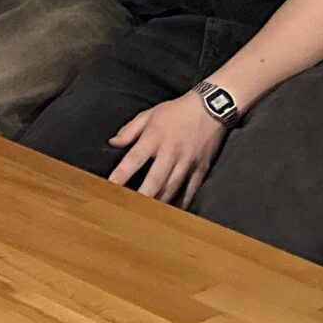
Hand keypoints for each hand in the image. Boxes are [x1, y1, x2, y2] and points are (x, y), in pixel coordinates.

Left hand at [107, 92, 228, 205]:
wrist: (211, 107)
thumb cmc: (176, 111)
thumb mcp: (150, 114)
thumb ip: (130, 130)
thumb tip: (113, 143)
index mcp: (155, 137)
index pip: (134, 158)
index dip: (122, 174)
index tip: (111, 186)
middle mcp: (170, 151)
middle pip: (155, 179)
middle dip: (142, 196)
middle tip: (131, 210)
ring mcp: (187, 161)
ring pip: (172, 187)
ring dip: (160, 202)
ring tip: (149, 216)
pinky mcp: (201, 168)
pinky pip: (192, 189)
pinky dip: (184, 202)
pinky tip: (176, 212)